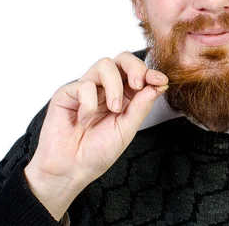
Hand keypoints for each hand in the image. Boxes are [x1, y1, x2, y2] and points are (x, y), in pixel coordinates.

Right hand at [24, 51, 167, 219]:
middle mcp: (105, 88)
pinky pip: (84, 84)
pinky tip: (85, 118)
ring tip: (114, 109)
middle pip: (122, 59)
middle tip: (138, 85)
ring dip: (114, 86)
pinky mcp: (67, 93)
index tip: (161, 81)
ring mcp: (86, 88)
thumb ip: (141, 106)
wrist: (70, 170)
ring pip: (104, 65)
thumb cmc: (97, 152)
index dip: (150, 73)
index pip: (137, 73)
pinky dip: (89, 102)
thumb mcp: (127, 129)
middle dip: (134, 67)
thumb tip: (159, 84)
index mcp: (123, 96)